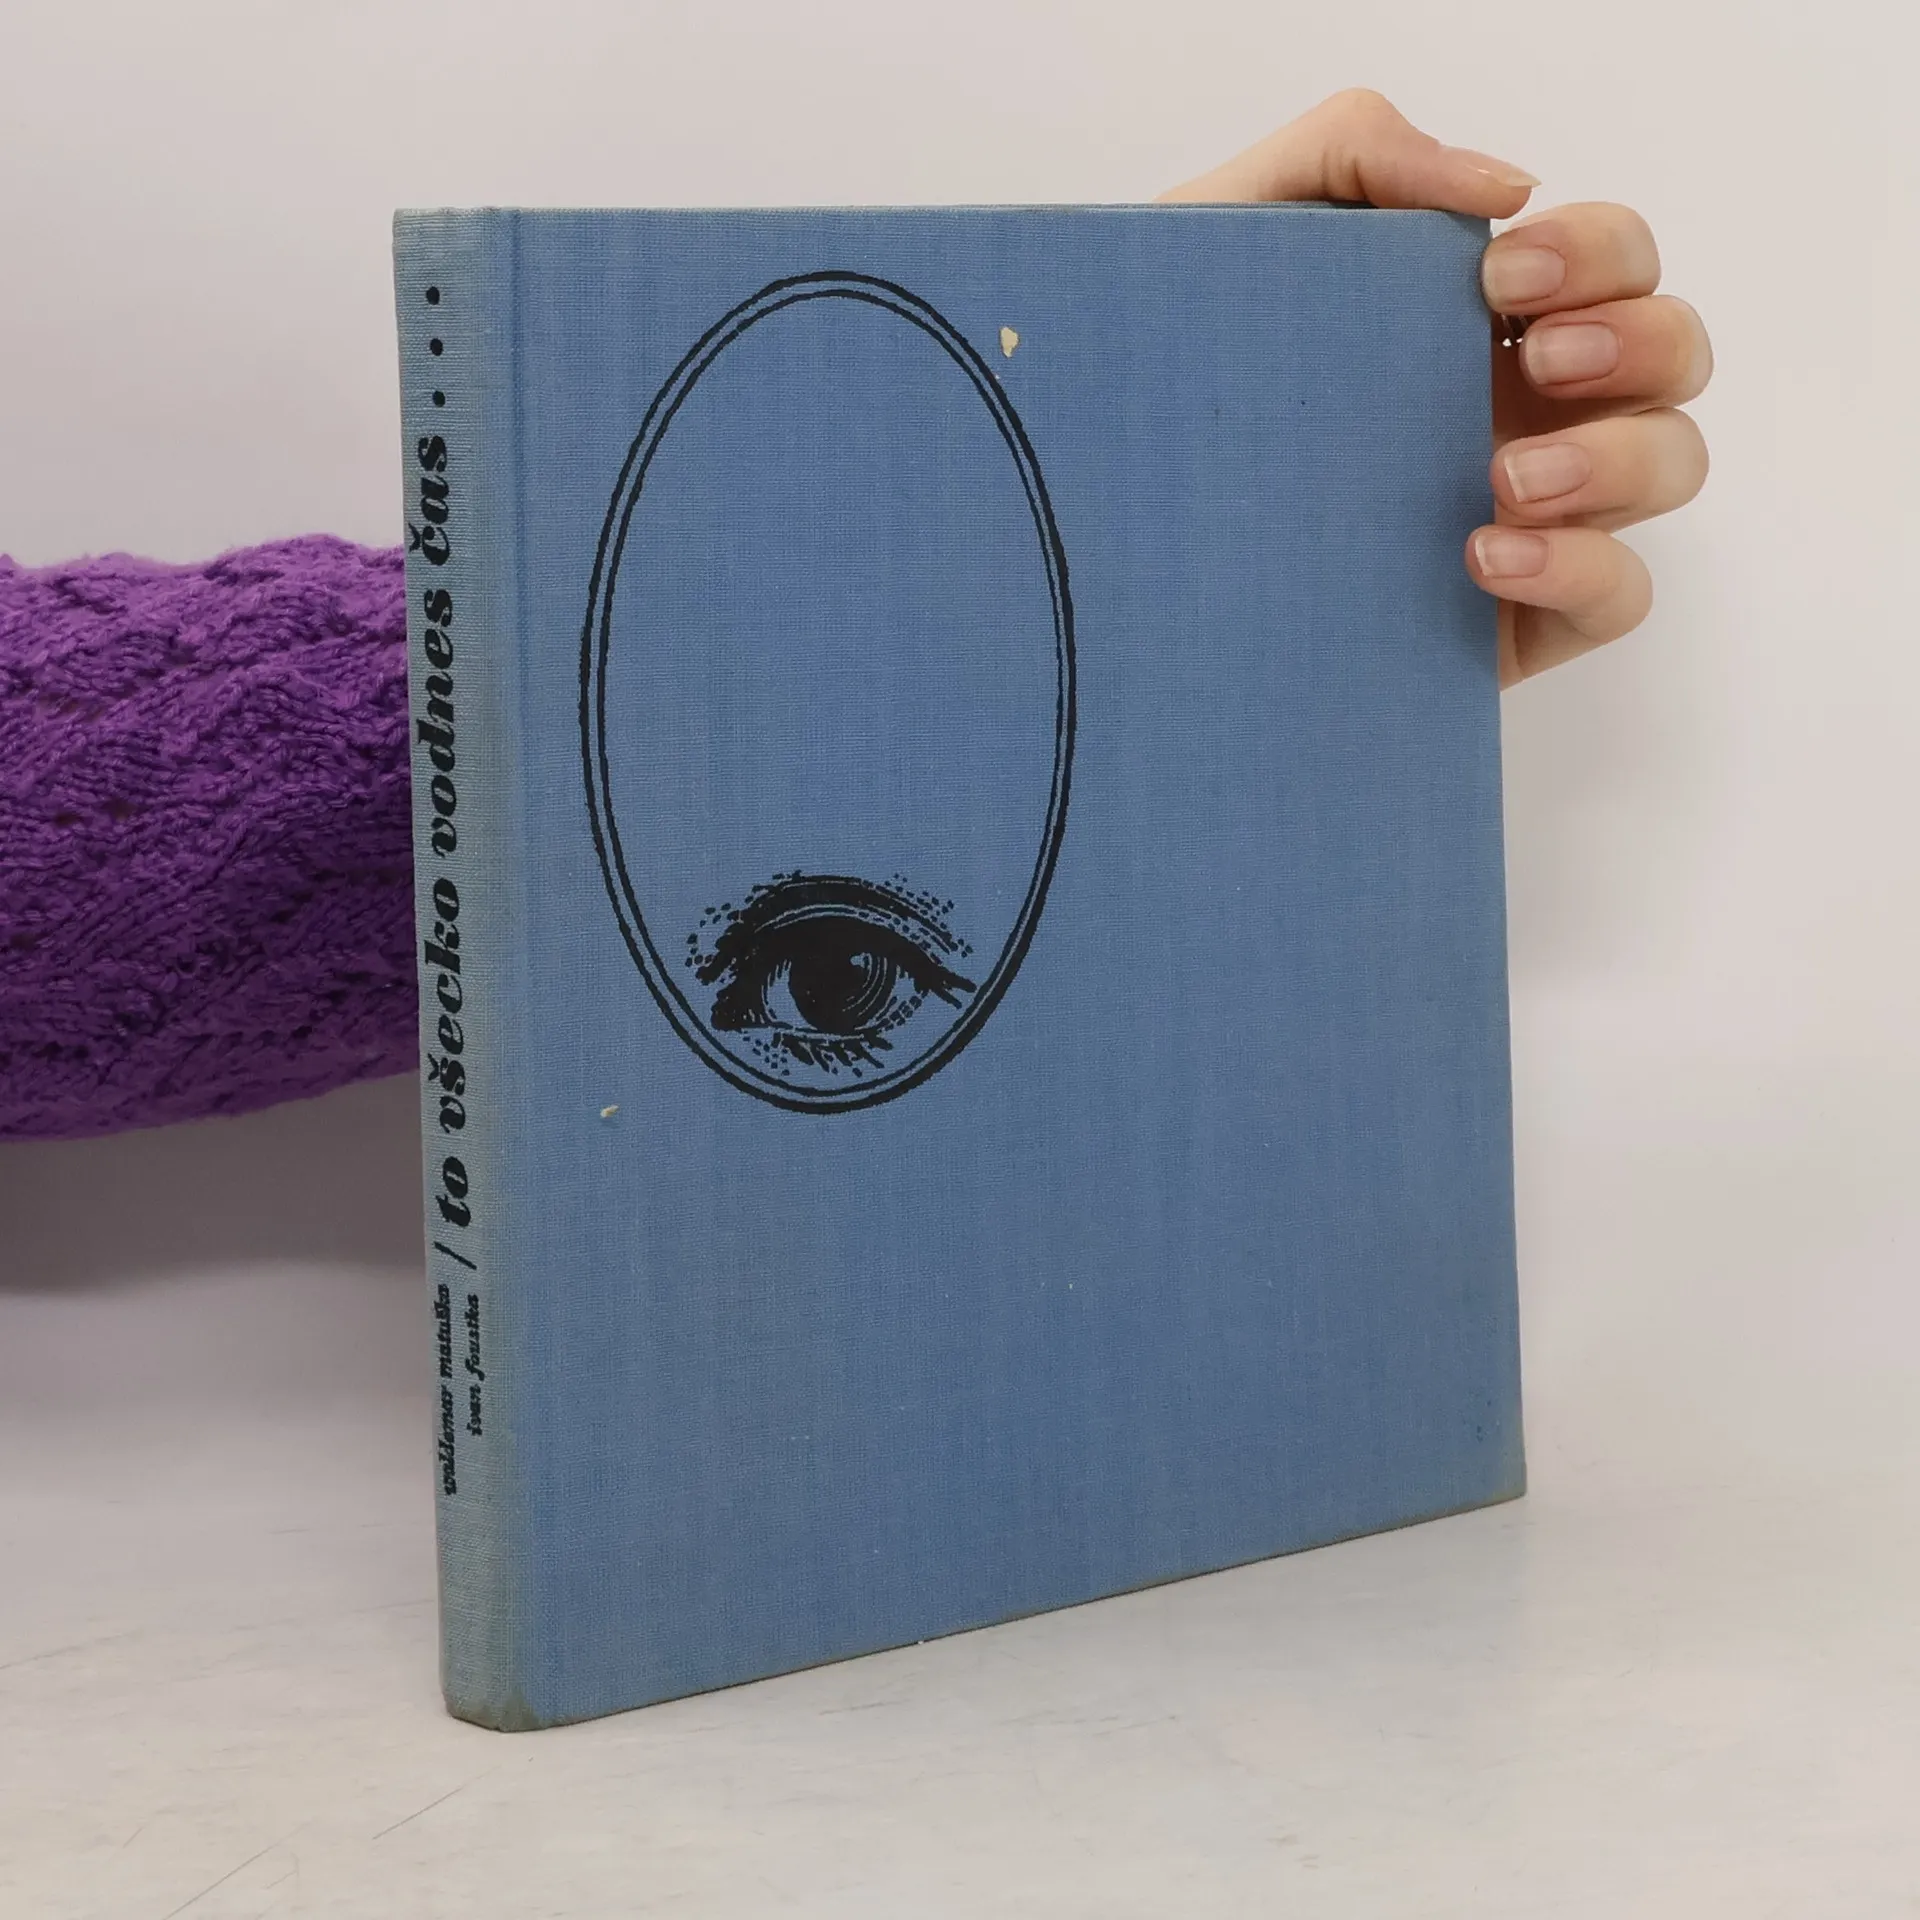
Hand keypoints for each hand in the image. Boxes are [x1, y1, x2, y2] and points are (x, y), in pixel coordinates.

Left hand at [1160, 91, 1710, 684]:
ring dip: (1619, 457)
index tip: (1501, 273)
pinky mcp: (1512, 619)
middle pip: (1670, 350)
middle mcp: (1520, 408)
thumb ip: (1350, 151)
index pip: (1609, 259)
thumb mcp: (1231, 233)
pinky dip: (1583, 566)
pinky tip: (1484, 556)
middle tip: (1536, 360)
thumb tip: (1507, 185)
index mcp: (1474, 320)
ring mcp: (1529, 515)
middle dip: (1633, 339)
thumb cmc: (1171, 384)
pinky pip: (1619, 593)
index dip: (1596, 251)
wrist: (1111, 541)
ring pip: (1671, 463)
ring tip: (1504, 478)